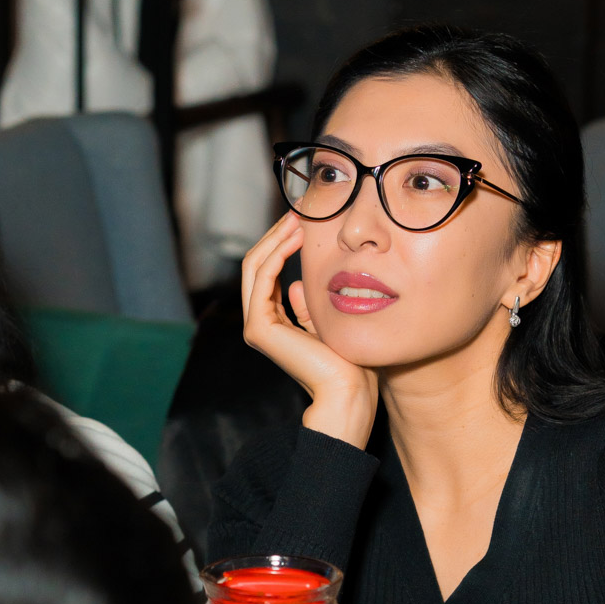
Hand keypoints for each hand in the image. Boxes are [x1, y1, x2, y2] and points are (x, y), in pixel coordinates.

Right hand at [242, 213, 378, 448]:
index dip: (282, 245)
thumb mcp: (326, 324)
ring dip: (275, 238)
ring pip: (256, 267)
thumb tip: (294, 284)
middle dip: (276, 235)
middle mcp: (260, 324)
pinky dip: (276, 253)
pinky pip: (262, 278)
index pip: (268, 274)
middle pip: (258, 266)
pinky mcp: (260, 328)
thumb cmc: (348, 364)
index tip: (304, 223)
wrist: (348, 392)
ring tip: (297, 218)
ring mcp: (256, 326)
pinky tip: (295, 237)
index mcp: (273, 324)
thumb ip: (306, 307)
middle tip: (298, 211)